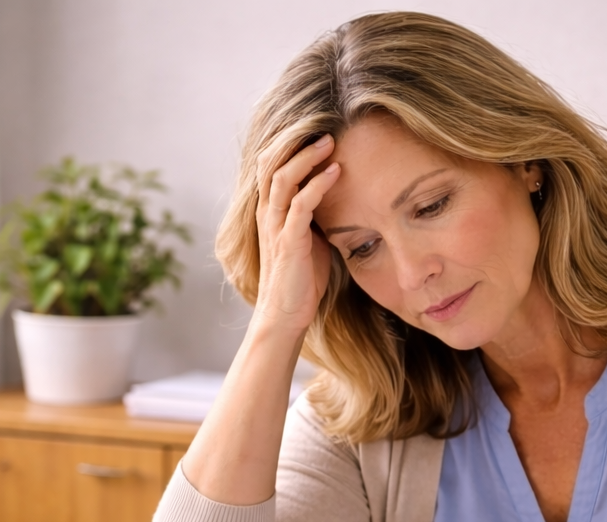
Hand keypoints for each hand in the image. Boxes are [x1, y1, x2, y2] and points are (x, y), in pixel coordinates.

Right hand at [252, 134, 339, 340]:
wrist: (287, 315)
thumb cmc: (301, 278)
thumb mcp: (310, 236)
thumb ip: (315, 212)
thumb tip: (339, 192)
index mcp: (270, 209)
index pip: (272, 162)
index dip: (290, 140)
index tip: (316, 124)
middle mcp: (267, 212)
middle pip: (271, 160)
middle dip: (295, 137)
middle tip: (323, 121)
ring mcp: (275, 226)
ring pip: (282, 177)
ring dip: (307, 155)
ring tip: (330, 140)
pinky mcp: (288, 241)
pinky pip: (299, 204)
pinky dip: (318, 184)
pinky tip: (336, 172)